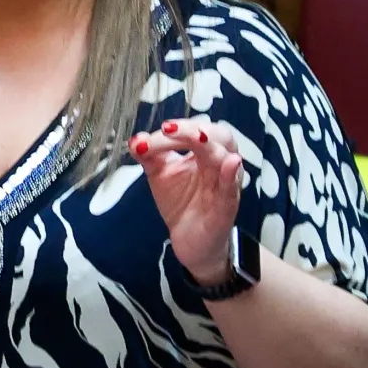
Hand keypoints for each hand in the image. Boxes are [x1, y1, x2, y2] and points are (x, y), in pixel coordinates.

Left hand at [128, 118, 244, 286]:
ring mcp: (225, 182)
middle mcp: (218, 162)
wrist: (189, 239)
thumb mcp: (159, 174)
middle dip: (192, 129)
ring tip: (196, 137)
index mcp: (203, 151)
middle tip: (168, 129)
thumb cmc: (181, 202)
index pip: (194, 129)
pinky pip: (232, 187)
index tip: (151, 134)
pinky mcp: (228, 205)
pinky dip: (230, 173)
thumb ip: (149, 155)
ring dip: (210, 145)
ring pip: (226, 156)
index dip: (175, 128)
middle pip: (218, 134)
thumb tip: (135, 139)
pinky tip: (229, 163)